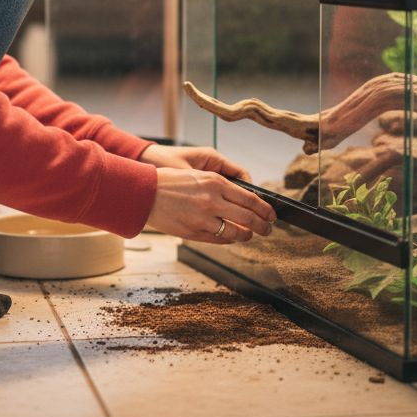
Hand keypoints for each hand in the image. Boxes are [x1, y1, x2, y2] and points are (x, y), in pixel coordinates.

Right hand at [139, 146, 276, 243]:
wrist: (144, 193)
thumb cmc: (170, 182)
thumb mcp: (199, 176)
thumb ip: (221, 187)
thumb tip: (244, 200)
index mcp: (215, 182)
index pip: (251, 199)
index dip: (265, 209)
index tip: (271, 214)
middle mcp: (212, 200)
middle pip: (249, 217)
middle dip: (263, 225)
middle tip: (268, 228)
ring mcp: (203, 218)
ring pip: (237, 232)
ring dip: (247, 235)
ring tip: (251, 234)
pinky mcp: (194, 232)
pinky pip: (220, 239)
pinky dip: (230, 239)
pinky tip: (232, 237)